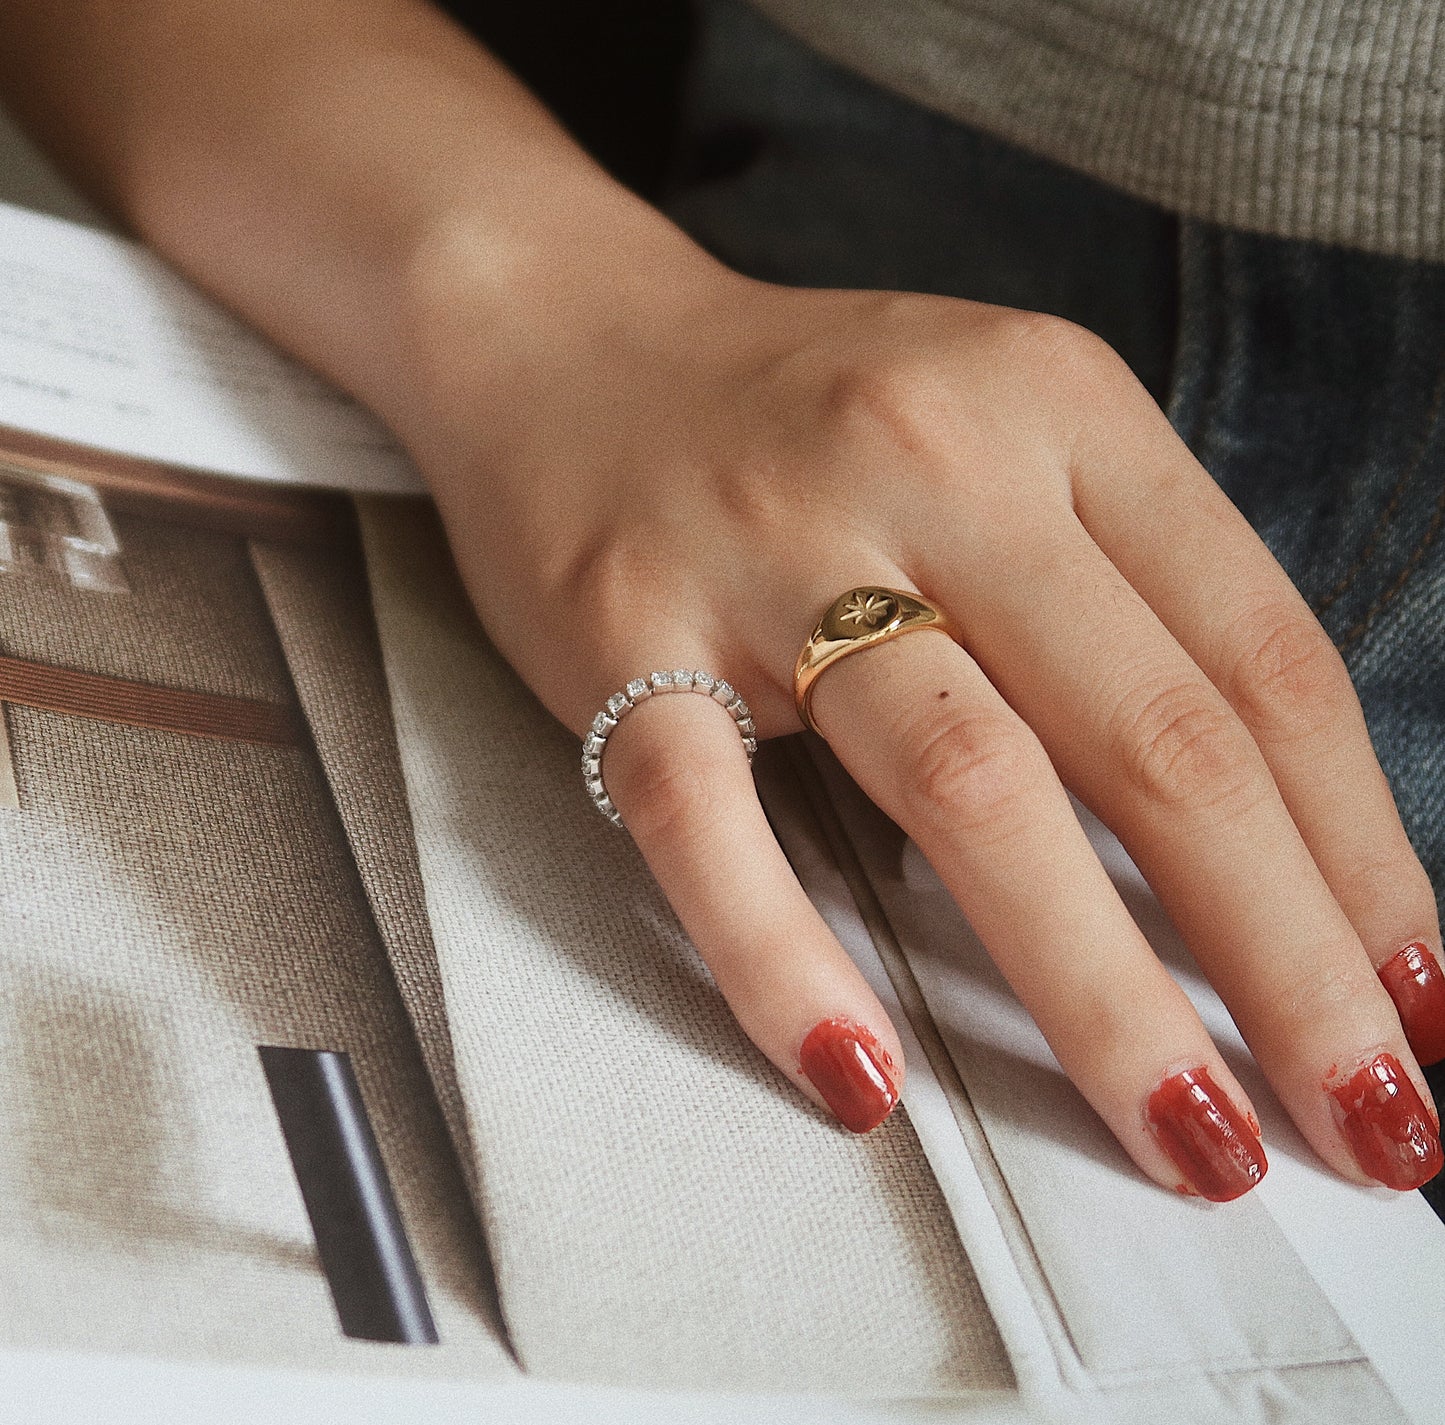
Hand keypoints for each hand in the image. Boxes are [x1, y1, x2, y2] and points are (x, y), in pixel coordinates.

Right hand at [406, 245, 1443, 1200]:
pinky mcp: (625, 632)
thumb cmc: (806, 415)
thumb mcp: (1006, 432)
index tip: (1420, 1001)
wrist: (569, 337)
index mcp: (1056, 409)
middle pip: (1151, 737)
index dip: (1365, 852)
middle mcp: (932, 463)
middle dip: (1284, 957)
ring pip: (965, 786)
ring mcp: (768, 552)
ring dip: (1101, 991)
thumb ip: (1124, 594)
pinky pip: (709, 821)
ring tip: (1186, 1133)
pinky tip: (862, 1072)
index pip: (1260, 657)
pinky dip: (786, 960)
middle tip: (1364, 1119)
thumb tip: (1263, 837)